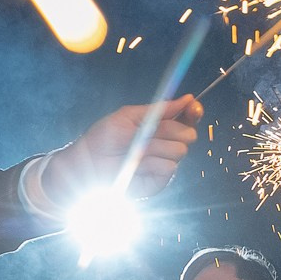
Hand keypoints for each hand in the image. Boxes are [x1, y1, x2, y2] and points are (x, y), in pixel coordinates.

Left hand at [46, 94, 202, 200]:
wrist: (87, 162)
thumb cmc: (103, 138)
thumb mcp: (128, 116)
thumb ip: (159, 109)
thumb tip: (187, 98)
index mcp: (161, 126)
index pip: (188, 117)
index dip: (193, 111)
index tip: (193, 107)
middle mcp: (167, 144)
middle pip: (188, 134)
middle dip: (169, 130)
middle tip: (147, 133)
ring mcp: (164, 163)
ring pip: (179, 150)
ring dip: (154, 148)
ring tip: (133, 150)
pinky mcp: (159, 181)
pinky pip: (168, 168)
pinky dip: (151, 164)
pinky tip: (135, 165)